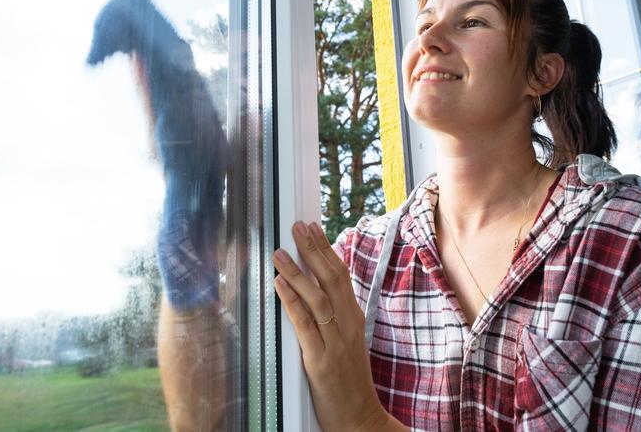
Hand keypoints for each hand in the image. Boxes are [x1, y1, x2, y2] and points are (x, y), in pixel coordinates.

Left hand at [273, 221, 393, 431]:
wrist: (359, 419)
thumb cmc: (349, 380)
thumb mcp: (347, 341)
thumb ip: (335, 315)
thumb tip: (314, 288)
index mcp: (354, 318)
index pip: (340, 275)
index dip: (326, 249)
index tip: (313, 228)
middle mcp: (348, 325)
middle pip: (331, 279)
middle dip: (313, 250)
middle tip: (297, 227)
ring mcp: (336, 343)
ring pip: (317, 298)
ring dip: (297, 272)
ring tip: (280, 252)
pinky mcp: (321, 362)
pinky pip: (305, 325)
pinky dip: (292, 302)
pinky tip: (280, 285)